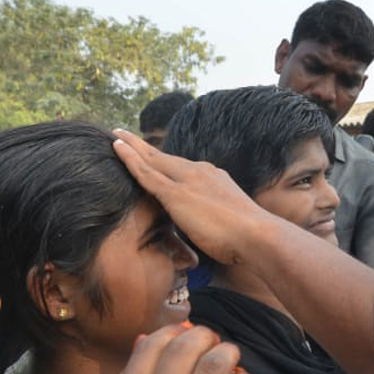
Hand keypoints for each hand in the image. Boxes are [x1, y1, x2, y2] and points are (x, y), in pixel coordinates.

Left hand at [112, 130, 277, 265]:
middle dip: (143, 146)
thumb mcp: (229, 224)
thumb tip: (209, 233)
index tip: (150, 154)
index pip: (180, 168)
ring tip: (115, 135)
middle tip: (123, 134)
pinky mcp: (176, 194)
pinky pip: (146, 173)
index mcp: (212, 179)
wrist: (258, 236)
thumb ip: (214, 221)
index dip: (162, 160)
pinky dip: (129, 158)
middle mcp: (199, 173)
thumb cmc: (248, 239)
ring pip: (152, 159)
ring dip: (132, 146)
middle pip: (163, 157)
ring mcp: (187, 181)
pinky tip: (115, 147)